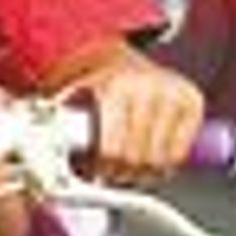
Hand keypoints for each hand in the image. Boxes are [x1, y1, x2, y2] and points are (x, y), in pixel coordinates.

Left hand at [69, 55, 205, 184]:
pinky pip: (180, 151)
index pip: (113, 149)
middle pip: (137, 157)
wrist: (116, 59)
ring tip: (129, 171)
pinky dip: (167, 166)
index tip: (96, 175)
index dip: (103, 170)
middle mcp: (148, 88)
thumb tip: (43, 169)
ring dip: (144, 174)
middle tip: (112, 176)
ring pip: (160, 159)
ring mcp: (172, 93)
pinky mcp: (192, 101)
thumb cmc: (90, 87)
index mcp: (114, 89)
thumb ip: (56, 130)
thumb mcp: (66, 100)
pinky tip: (152, 164)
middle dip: (121, 174)